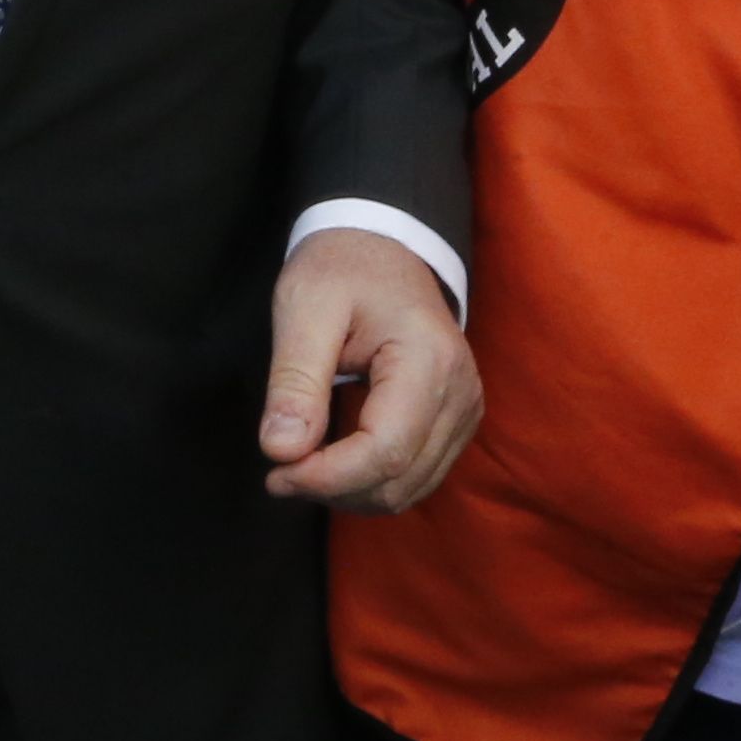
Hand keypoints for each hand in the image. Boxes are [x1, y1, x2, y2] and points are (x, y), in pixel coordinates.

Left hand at [259, 230, 478, 510]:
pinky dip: (370, 482)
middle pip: (399, 480)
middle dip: (333, 488)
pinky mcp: (455, 421)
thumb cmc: (342, 268)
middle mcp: (460, 393)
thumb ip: (294, 380)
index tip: (275, 473)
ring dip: (350, 491)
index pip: (385, 452)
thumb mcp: (304, 307)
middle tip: (279, 470)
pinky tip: (333, 459)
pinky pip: (415, 476)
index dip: (327, 477)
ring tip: (302, 464)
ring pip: (409, 489)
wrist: (382, 248)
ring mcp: (464, 410)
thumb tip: (281, 451)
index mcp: (430, 361)